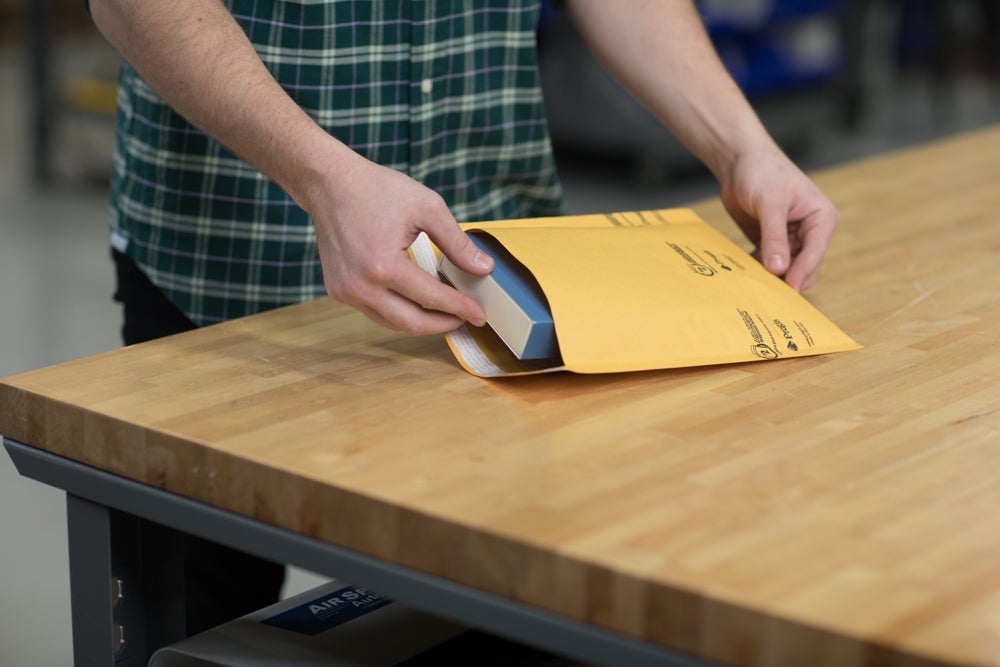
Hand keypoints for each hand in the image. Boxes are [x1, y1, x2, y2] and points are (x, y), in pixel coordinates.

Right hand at [308, 157, 492, 334]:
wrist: (329, 183)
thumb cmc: (376, 189)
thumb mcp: (427, 208)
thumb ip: (457, 243)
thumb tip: (483, 268)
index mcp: (383, 266)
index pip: (432, 298)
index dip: (460, 308)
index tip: (479, 314)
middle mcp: (361, 286)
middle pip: (412, 323)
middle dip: (443, 324)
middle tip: (465, 319)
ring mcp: (346, 291)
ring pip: (392, 323)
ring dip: (421, 322)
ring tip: (445, 313)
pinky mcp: (338, 290)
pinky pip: (375, 312)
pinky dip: (398, 312)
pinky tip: (416, 301)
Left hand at [718, 143, 838, 290]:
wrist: (738, 160)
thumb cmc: (761, 171)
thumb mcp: (769, 203)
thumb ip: (774, 236)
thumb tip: (778, 269)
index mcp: (820, 218)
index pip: (815, 252)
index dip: (801, 272)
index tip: (788, 290)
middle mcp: (810, 230)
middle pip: (803, 265)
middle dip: (787, 279)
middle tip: (769, 295)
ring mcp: (790, 237)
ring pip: (785, 268)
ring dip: (771, 277)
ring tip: (755, 287)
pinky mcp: (770, 241)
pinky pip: (768, 263)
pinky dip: (758, 270)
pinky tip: (745, 275)